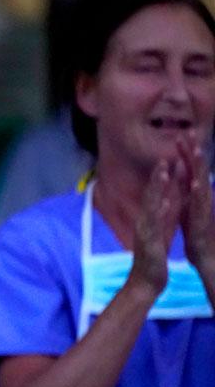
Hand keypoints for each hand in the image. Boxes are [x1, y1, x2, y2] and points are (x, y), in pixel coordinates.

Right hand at [129, 158, 180, 293]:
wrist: (146, 281)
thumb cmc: (154, 257)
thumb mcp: (160, 231)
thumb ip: (163, 215)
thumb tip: (168, 198)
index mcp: (149, 219)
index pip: (154, 195)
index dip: (160, 177)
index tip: (168, 159)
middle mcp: (144, 222)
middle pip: (150, 194)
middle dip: (157, 176)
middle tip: (164, 156)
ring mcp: (144, 231)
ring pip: (150, 205)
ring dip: (156, 187)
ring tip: (163, 171)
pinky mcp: (149, 242)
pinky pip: (154, 224)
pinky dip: (159, 212)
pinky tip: (164, 202)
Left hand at [176, 136, 214, 271]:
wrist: (205, 255)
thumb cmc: (196, 231)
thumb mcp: (189, 206)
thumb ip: (186, 191)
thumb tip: (184, 175)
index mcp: (195, 193)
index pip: (190, 169)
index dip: (186, 153)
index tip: (181, 135)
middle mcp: (202, 197)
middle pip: (197, 170)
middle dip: (193, 151)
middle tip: (189, 132)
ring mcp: (204, 207)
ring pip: (202, 183)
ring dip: (199, 167)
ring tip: (197, 151)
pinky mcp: (203, 220)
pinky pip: (201, 204)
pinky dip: (198, 193)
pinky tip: (196, 183)